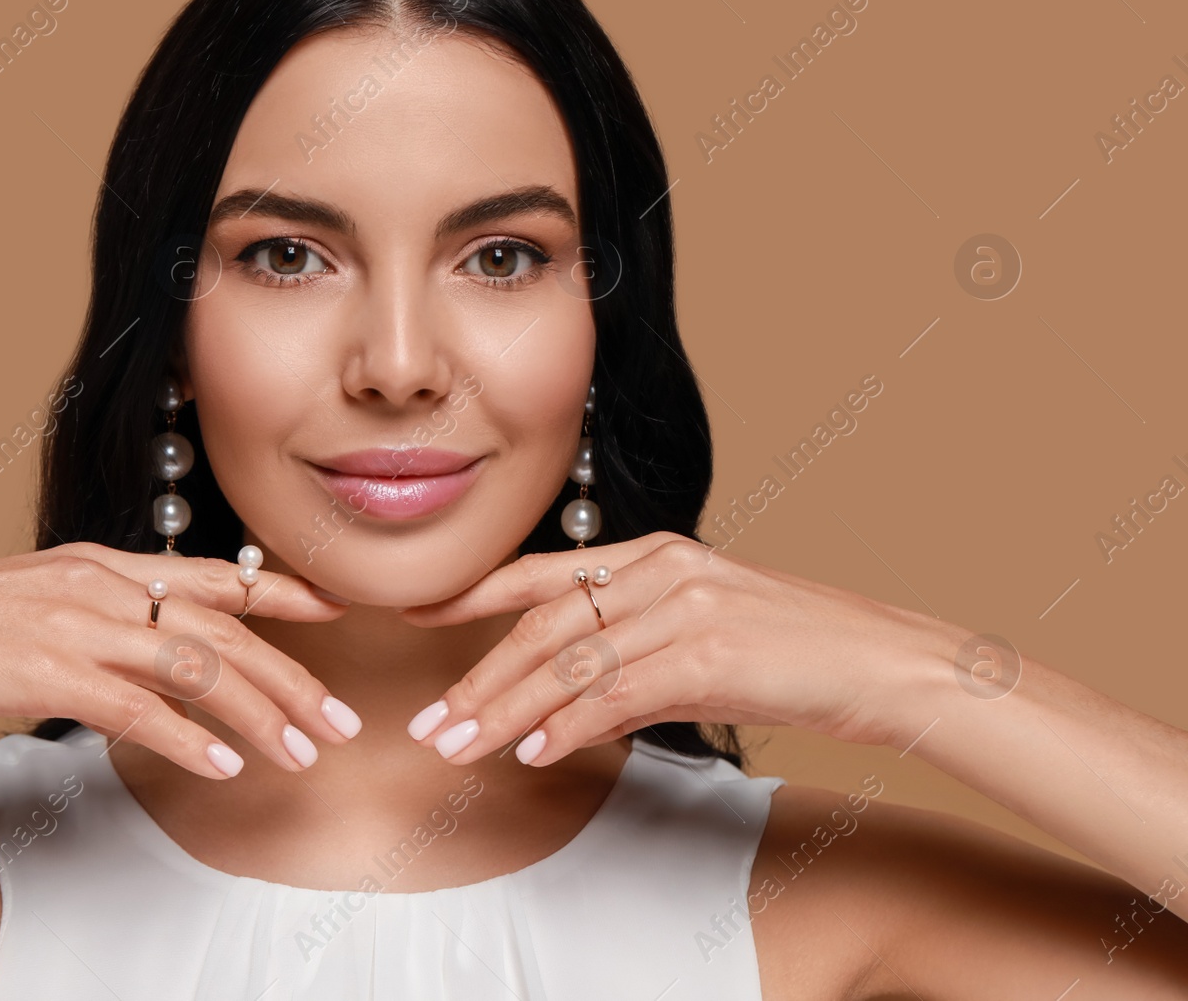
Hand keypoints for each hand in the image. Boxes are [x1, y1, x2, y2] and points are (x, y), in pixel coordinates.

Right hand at [0, 541, 356, 778]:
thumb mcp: (31, 598)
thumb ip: (93, 612)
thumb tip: (139, 644)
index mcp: (101, 563)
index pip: (215, 575)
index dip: (283, 594)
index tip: (336, 611)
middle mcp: (102, 585)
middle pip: (226, 630)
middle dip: (294, 677)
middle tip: (343, 719)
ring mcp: (77, 625)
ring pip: (199, 670)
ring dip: (261, 716)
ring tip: (306, 754)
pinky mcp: (47, 671)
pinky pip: (139, 711)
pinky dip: (190, 741)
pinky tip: (226, 768)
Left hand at [398, 532, 961, 766]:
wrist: (886, 664)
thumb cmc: (798, 654)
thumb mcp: (706, 639)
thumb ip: (633, 665)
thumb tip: (562, 715)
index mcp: (658, 555)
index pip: (544, 573)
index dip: (474, 594)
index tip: (419, 614)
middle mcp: (664, 570)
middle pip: (544, 627)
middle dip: (478, 678)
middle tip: (430, 721)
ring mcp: (686, 608)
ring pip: (569, 664)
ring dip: (505, 711)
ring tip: (460, 746)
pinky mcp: (710, 653)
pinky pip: (617, 694)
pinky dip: (569, 725)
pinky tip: (535, 751)